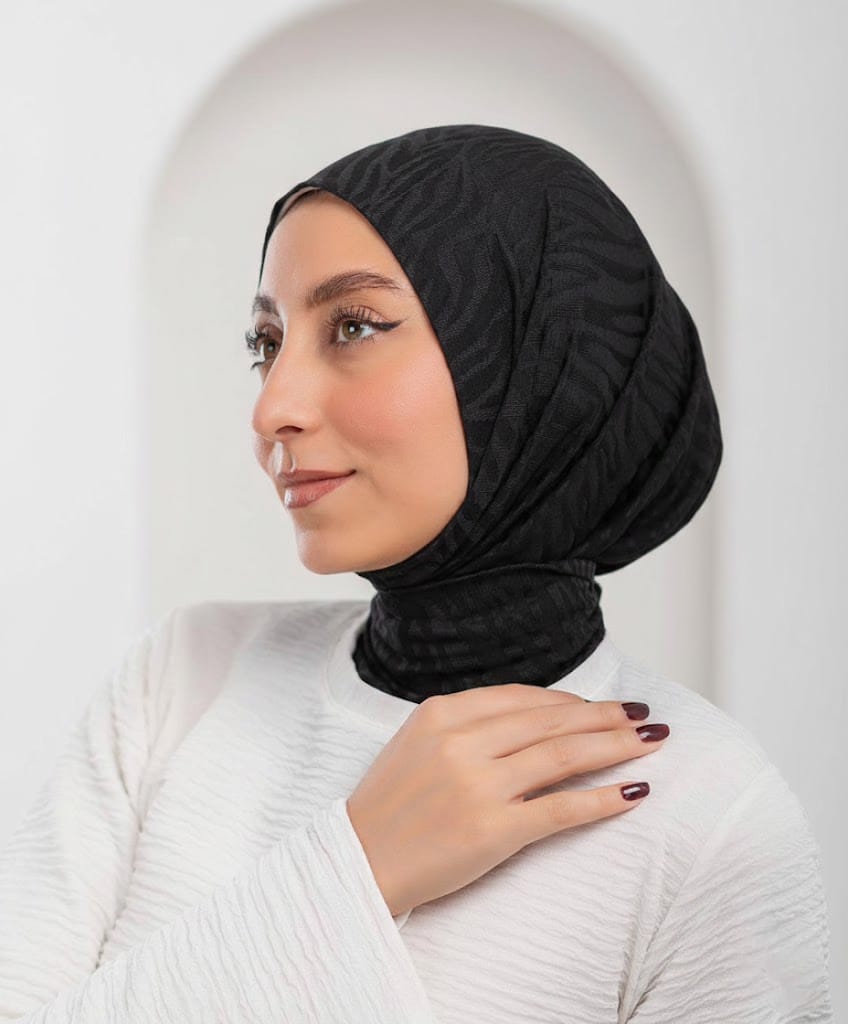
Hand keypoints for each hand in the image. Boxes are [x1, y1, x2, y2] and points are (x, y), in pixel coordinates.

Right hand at [346, 684, 668, 917]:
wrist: (358, 861)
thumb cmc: (388, 805)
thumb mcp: (416, 742)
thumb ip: (467, 723)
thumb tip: (533, 716)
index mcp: (441, 714)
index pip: (522, 697)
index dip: (568, 700)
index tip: (597, 705)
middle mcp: (462, 742)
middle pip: (551, 720)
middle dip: (604, 716)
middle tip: (641, 715)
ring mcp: (478, 786)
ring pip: (563, 755)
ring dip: (615, 746)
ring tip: (649, 742)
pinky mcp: (493, 831)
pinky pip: (561, 809)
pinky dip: (602, 799)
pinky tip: (633, 792)